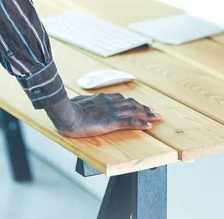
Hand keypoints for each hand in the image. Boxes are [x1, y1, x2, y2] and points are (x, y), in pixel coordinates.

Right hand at [46, 93, 161, 137]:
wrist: (67, 114)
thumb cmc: (70, 109)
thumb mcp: (79, 102)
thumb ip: (85, 103)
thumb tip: (82, 104)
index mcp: (103, 98)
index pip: (122, 99)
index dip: (133, 102)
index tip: (140, 105)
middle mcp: (110, 102)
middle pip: (132, 104)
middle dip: (144, 108)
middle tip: (154, 111)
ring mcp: (112, 111)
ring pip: (134, 111)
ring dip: (147, 114)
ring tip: (156, 117)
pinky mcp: (112, 122)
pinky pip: (130, 122)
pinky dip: (141, 123)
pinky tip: (148, 126)